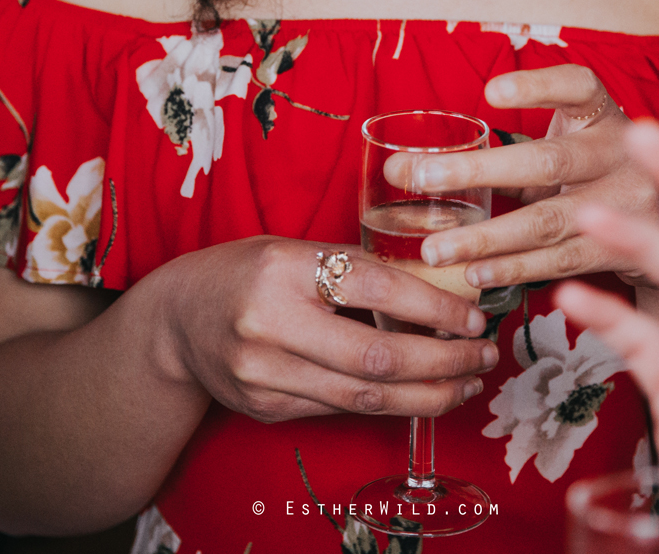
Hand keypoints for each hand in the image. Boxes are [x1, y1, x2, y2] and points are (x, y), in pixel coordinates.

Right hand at [152, 235, 497, 422]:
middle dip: (444, 362)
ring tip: (466, 383)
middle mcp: (270, 325)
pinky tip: (421, 393)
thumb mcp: (293, 250)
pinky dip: (390, 403)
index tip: (473, 317)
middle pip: (377, 357)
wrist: (175, 321)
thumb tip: (436, 289)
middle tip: (483, 357)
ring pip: (365, 396)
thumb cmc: (244, 273)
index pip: (375, 289)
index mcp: (281, 269)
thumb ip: (355, 267)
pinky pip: (342, 409)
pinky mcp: (267, 408)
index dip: (433, 307)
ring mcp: (265, 375)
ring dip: (428, 394)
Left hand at [391, 64, 658, 287]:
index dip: (537, 87)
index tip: (491, 93)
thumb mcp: (562, 150)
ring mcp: (625, 204)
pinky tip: (475, 273)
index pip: (576, 86)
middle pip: (548, 161)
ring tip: (435, 249)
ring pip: (547, 221)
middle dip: (479, 172)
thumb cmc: (592, 176)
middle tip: (421, 179)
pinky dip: (514, 268)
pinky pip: (559, 262)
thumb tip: (401, 167)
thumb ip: (498, 157)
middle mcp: (619, 154)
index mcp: (602, 115)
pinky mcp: (620, 251)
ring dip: (486, 238)